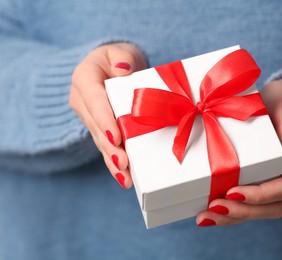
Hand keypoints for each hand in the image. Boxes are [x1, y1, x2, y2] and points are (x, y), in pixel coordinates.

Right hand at [70, 43, 146, 188]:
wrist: (112, 69)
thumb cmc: (120, 59)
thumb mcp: (122, 51)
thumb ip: (123, 58)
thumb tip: (122, 70)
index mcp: (85, 78)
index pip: (94, 99)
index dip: (104, 119)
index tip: (116, 136)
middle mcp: (82, 100)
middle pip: (96, 126)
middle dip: (110, 146)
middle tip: (124, 163)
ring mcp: (89, 117)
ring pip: (100, 140)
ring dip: (112, 160)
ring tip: (126, 178)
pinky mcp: (98, 129)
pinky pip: (106, 146)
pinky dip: (114, 162)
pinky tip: (124, 178)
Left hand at [196, 77, 281, 225]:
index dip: (259, 195)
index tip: (231, 193)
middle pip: (278, 205)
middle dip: (244, 211)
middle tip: (212, 210)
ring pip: (269, 209)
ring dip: (238, 216)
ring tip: (207, 217)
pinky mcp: (280, 182)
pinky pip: (263, 202)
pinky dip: (241, 209)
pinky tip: (218, 212)